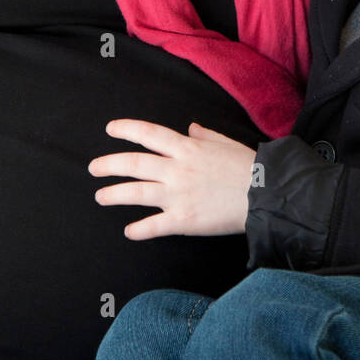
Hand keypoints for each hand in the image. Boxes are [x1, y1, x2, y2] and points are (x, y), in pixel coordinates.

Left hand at [88, 119, 256, 238]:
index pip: (149, 134)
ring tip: (101, 196)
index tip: (110, 129)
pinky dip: (138, 229)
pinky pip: (154, 225)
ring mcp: (178, 195)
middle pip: (134, 164)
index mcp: (188, 148)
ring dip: (114, 194)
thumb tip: (190, 128)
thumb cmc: (250, 167)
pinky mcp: (184, 220)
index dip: (126, 129)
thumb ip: (205, 136)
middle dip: (109, 165)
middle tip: (93, 168)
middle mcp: (177, 169)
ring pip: (136, 193)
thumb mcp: (226, 143)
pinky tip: (129, 231)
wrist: (266, 194)